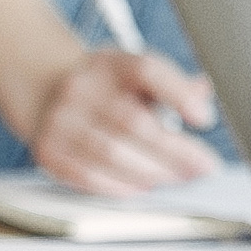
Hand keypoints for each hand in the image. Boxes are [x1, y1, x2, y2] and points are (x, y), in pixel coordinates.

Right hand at [24, 49, 221, 195]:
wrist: (46, 92)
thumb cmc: (108, 87)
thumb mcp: (139, 74)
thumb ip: (174, 85)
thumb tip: (202, 93)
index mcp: (113, 64)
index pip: (148, 71)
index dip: (179, 96)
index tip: (204, 119)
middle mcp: (82, 88)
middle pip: (134, 122)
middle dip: (176, 152)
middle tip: (203, 168)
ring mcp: (61, 120)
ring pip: (112, 154)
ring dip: (153, 172)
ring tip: (177, 178)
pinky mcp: (49, 150)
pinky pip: (87, 175)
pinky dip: (121, 185)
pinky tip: (142, 186)